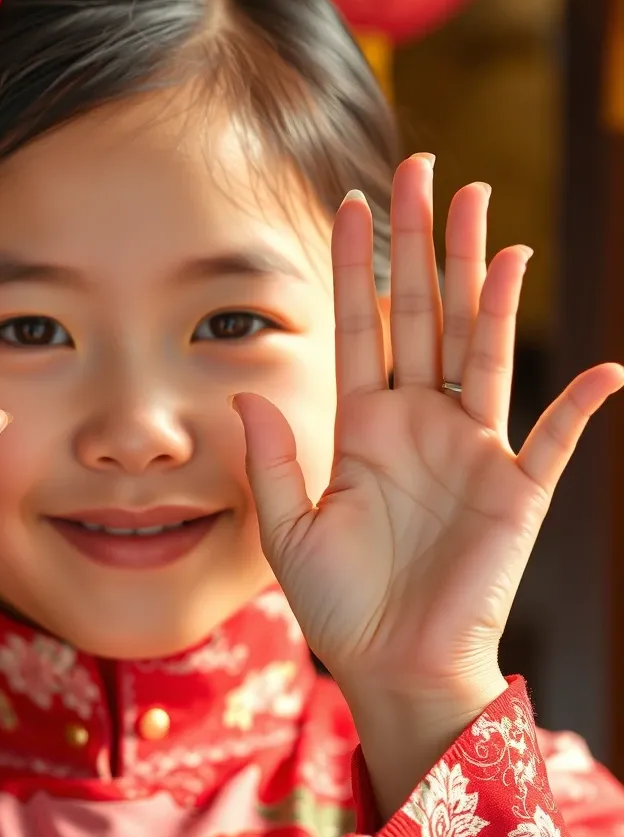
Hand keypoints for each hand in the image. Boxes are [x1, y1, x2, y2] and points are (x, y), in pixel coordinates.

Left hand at [232, 154, 621, 713]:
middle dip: (425, 245)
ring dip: (488, 286)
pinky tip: (605, 370)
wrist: (393, 665)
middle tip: (428, 172)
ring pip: (483, 347)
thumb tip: (248, 396)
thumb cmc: (339, 604)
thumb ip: (270, 461)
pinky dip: (580, 407)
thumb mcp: (287, 530)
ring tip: (489, 219)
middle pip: (424, 315)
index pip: (360, 326)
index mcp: (361, 426)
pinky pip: (554, 440)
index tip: (352, 204)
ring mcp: (469, 449)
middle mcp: (417, 422)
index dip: (358, 266)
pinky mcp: (515, 491)